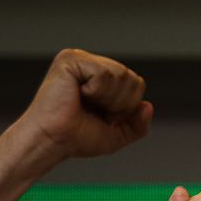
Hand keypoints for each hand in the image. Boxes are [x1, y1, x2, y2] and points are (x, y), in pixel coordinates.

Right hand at [16, 49, 152, 161]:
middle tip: (95, 111)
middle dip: (119, 104)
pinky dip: (96, 91)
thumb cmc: (77, 137)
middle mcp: (90, 63)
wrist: (52, 141)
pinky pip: (104, 73)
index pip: (136, 83)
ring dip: (108, 99)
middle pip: (131, 78)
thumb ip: (138, 125)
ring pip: (120, 74)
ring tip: (85, 103)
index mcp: (101, 76)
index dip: (126, 107)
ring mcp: (79, 58)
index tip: (104, 117)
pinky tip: (78, 94)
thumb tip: (147, 106)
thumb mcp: (116, 135)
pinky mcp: (70, 59)